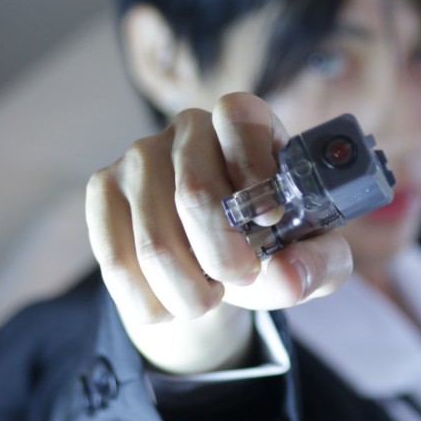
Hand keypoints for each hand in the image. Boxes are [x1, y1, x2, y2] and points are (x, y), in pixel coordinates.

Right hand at [85, 93, 351, 371]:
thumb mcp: (312, 252)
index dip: (254, 169)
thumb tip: (288, 278)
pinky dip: (152, 303)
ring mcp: (138, 156)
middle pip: (195, 194)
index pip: (240, 117)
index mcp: (245, 122)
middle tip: (242, 278)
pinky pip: (117, 262)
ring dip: (190, 294)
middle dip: (224, 257)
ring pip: (155, 243)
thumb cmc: (271, 242)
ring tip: (210, 297)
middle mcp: (188, 127)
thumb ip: (317, 263)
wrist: (212, 260)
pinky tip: (172, 302)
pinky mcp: (103, 189)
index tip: (272, 220)